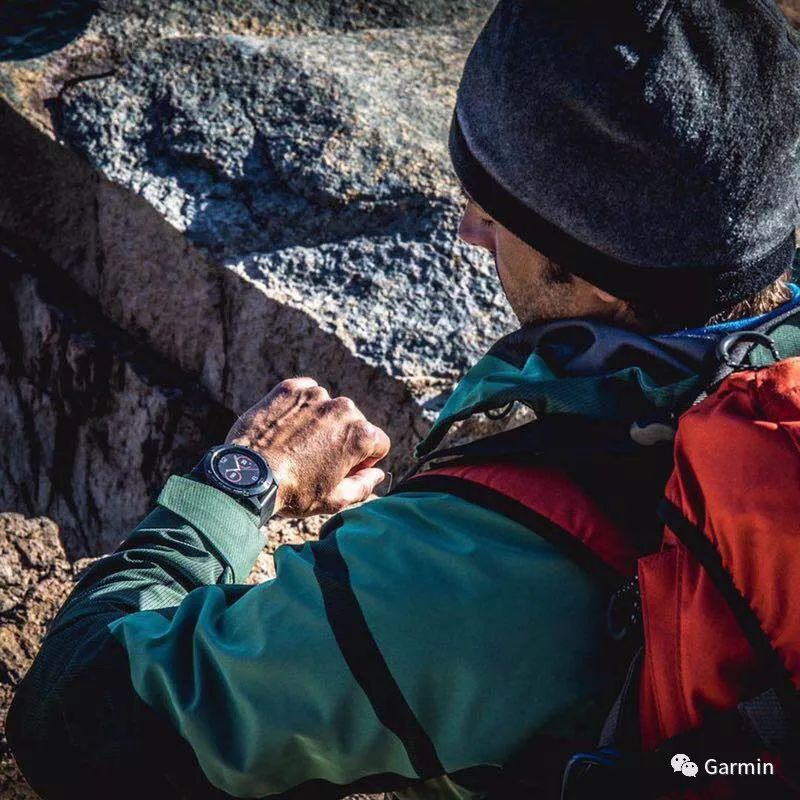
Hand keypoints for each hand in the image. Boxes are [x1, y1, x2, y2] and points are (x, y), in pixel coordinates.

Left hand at [226, 378, 390, 517]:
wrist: (247, 475)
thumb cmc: (294, 492)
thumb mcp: (335, 500)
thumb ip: (364, 485)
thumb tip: (377, 474)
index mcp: (360, 435)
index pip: (379, 442)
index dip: (366, 460)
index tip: (345, 469)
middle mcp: (343, 408)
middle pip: (354, 423)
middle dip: (342, 439)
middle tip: (317, 461)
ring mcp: (315, 395)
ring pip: (328, 408)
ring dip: (320, 422)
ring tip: (297, 445)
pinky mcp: (290, 389)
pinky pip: (305, 393)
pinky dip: (300, 407)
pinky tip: (287, 428)